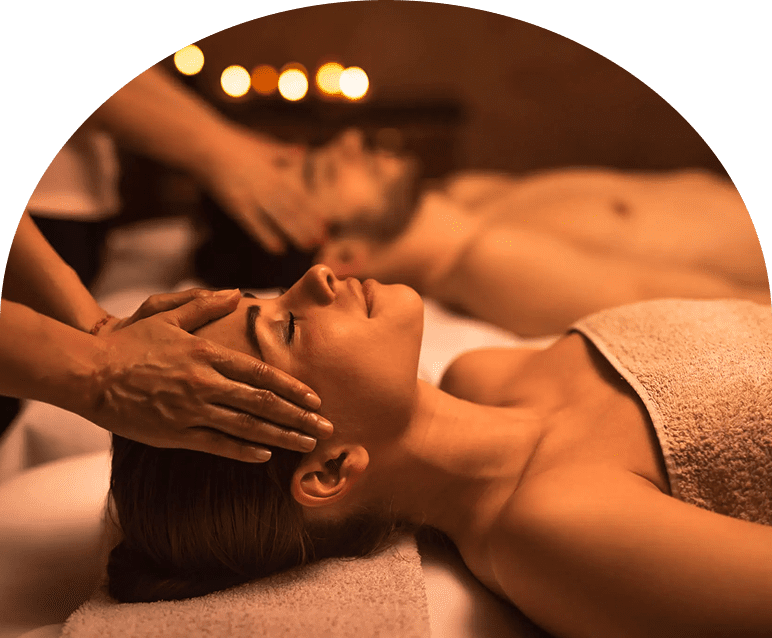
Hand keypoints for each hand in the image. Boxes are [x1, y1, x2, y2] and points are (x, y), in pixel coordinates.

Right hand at [87, 289, 332, 461]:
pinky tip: (266, 456)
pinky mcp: (174, 433)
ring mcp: (191, 410)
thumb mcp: (168, 314)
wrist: (90, 372)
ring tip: (307, 445)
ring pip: (246, 427)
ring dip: (281, 437)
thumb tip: (236, 292)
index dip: (291, 388)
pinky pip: (216, 444)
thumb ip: (205, 304)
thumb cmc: (131, 342)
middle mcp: (206, 383)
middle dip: (298, 417)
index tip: (315, 399)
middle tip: (325, 428)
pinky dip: (243, 451)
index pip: (261, 373)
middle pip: (263, 403)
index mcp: (208, 354)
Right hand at [201, 129, 325, 253]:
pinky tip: (278, 249)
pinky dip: (266, 236)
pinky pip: (253, 224)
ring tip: (308, 246)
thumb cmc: (233, 143)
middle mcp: (266, 185)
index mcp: (274, 172)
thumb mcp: (262, 145)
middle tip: (323, 241)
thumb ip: (283, 152)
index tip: (326, 223)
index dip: (312, 211)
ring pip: (279, 217)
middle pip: (292, 209)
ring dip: (295, 233)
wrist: (204, 144)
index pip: (298, 195)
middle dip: (308, 226)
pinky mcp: (235, 204)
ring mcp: (251, 196)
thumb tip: (302, 150)